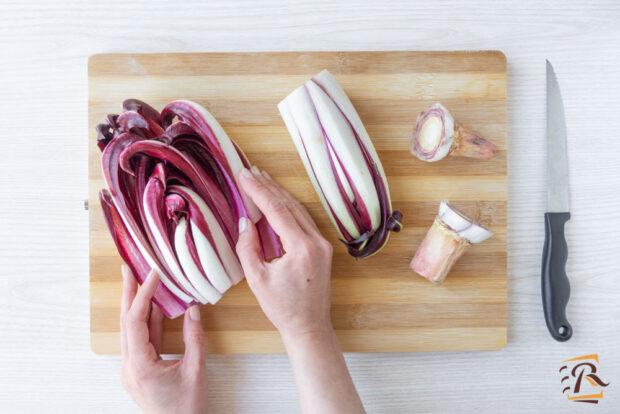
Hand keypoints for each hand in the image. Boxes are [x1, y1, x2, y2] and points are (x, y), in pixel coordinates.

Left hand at [120, 266, 207, 413]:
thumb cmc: (187, 408)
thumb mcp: (196, 370)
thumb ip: (194, 338)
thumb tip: (193, 310)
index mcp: (139, 365)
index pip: (136, 321)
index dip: (142, 294)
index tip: (152, 275)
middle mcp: (129, 367)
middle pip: (126, 322)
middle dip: (128, 293)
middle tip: (129, 269)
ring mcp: (131, 370)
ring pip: (130, 330)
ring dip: (135, 305)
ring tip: (139, 282)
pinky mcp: (138, 371)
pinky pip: (139, 341)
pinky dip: (145, 322)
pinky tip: (152, 308)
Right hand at [235, 167, 333, 338]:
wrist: (309, 327)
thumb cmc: (282, 308)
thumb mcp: (257, 279)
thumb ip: (248, 247)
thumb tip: (246, 221)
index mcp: (301, 248)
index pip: (276, 210)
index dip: (258, 190)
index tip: (244, 175)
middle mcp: (316, 242)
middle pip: (289, 205)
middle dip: (268, 186)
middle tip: (250, 171)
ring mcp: (322, 244)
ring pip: (298, 210)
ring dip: (279, 194)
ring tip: (262, 179)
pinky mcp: (322, 248)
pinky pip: (304, 220)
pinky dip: (288, 208)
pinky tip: (277, 200)